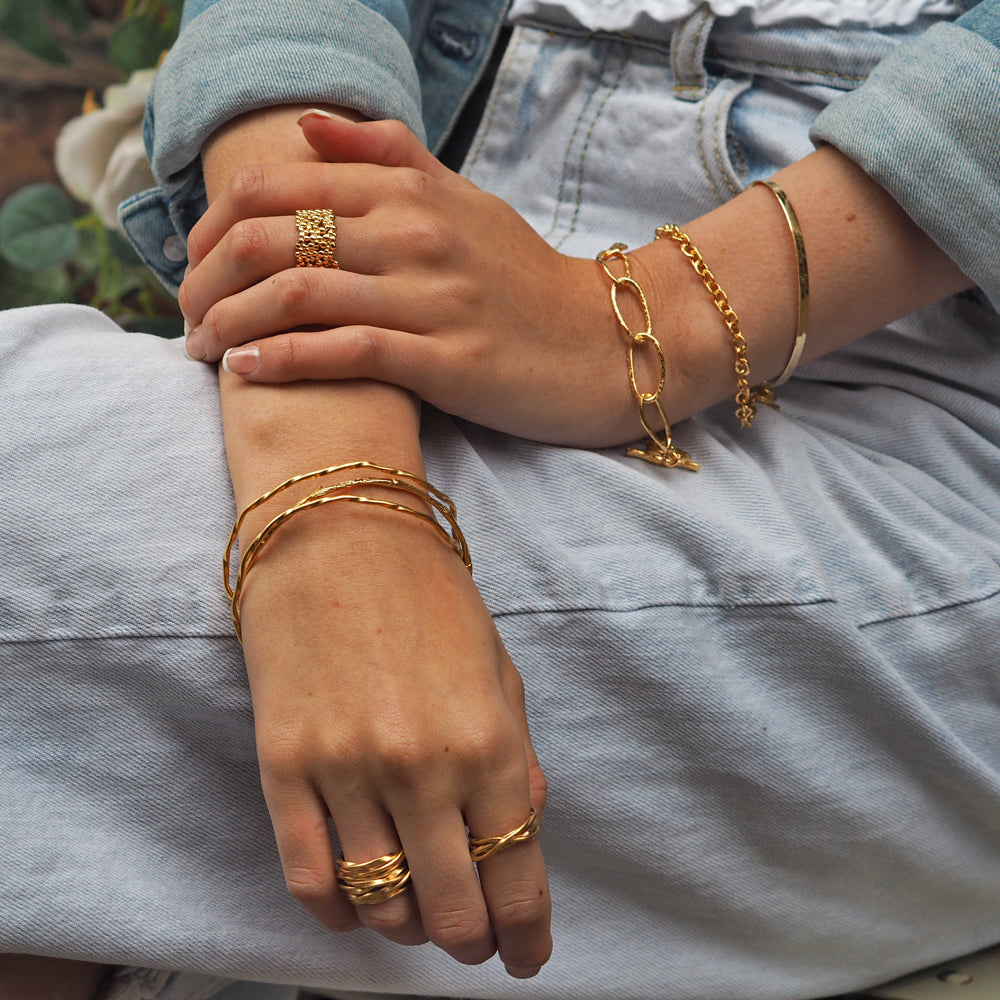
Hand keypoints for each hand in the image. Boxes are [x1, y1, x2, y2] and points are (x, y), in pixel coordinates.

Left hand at [181, 115, 644, 447]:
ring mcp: (431, 298)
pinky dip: (283, 360)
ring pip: (299, 294)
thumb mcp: (463, 200)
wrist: (606, 343)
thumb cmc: (524, 278)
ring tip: (200, 347)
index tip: (195, 261)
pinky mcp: (447, 362)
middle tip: (185, 312)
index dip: (215, 220)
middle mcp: (415, 234)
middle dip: (206, 277)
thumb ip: (389, 156)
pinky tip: (246, 371)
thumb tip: (309, 127)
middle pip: (272, 236)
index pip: (280, 183)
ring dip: (229, 322)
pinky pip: (346, 352)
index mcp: (411, 191)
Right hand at [236, 489, 550, 974]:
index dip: (526, 934)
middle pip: (453, 910)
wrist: (339, 532)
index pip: (516, 876)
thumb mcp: (499, 670)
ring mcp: (346, 770)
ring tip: (422, 914)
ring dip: (410, 928)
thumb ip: (516, 760)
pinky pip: (308, 878)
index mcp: (488, 741)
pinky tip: (358, 909)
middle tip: (477, 940)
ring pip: (381, 906)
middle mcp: (420, 767)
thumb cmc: (430, 596)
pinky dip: (339, 913)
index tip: (527, 957)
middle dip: (474, 940)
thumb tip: (520, 836)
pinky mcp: (284, 766)